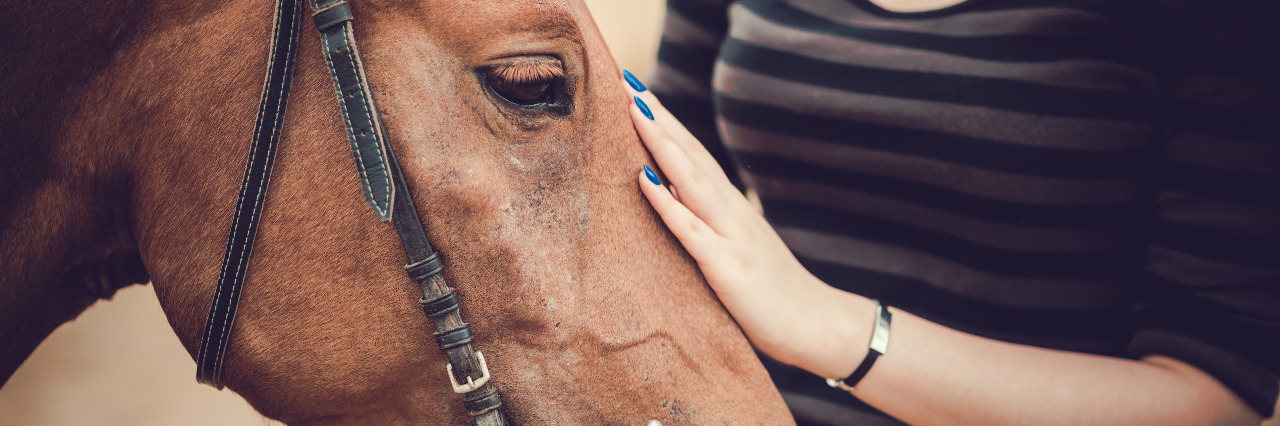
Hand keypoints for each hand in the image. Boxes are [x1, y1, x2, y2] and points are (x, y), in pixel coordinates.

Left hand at [624, 76, 873, 377]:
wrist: (818, 325)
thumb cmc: (774, 294)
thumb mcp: (740, 249)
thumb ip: (712, 225)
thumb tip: (673, 202)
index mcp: (732, 208)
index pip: (695, 155)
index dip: (667, 124)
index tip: (638, 93)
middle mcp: (732, 212)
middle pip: (690, 155)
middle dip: (658, 118)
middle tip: (627, 82)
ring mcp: (732, 236)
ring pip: (690, 179)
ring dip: (661, 143)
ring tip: (634, 110)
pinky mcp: (727, 267)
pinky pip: (690, 229)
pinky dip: (666, 201)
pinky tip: (643, 177)